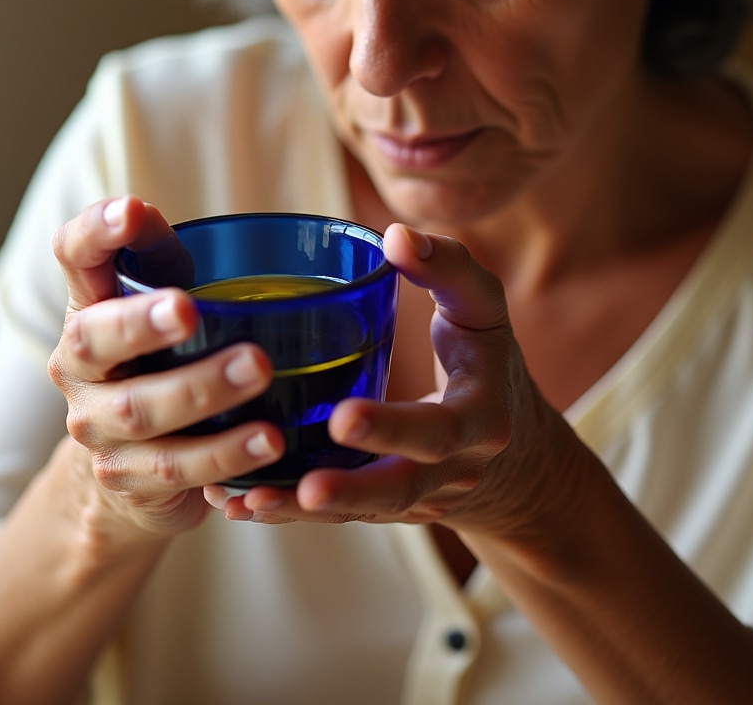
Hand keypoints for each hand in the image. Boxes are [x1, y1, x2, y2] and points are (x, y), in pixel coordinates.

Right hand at [47, 196, 285, 543]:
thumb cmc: (163, 358)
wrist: (131, 468)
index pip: (74, 256)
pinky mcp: (130, 479)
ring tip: (258, 369)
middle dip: (139, 324)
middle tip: (187, 308)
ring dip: (201, 389)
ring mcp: (99, 427)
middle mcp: (80, 367)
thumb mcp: (165, 296)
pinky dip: (225, 455)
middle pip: (94, 340)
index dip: (95, 233)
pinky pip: (177, 470)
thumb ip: (158, 253)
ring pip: (141, 410)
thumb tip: (144, 211)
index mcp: (91, 307)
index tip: (129, 211)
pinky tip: (269, 441)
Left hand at [207, 224, 576, 538]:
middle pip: (402, 487)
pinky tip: (238, 504)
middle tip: (303, 481)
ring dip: (304, 511)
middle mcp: (454, 470)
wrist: (514, 452)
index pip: (440, 429)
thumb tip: (395, 235)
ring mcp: (420, 499)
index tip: (342, 416)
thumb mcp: (481, 310)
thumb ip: (446, 268)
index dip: (393, 428)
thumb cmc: (486, 361)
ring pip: (362, 512)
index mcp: (480, 420)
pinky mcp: (388, 509)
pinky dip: (289, 513)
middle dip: (351, 487)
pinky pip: (340, 517)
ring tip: (249, 499)